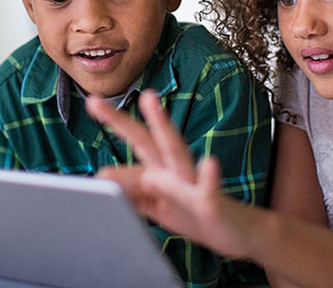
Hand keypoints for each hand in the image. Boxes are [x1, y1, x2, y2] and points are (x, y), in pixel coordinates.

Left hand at [86, 90, 255, 257]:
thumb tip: (102, 173)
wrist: (240, 232)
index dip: (114, 121)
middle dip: (122, 120)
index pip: (136, 140)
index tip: (92, 101)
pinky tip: (209, 163)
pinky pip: (208, 189)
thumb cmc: (196, 214)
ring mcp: (194, 183)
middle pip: (147, 138)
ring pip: (176, 152)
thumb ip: (132, 188)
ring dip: (162, 126)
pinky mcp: (211, 203)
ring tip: (150, 100)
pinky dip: (208, 176)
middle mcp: (176, 168)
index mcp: (161, 168)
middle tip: (97, 100)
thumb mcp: (158, 203)